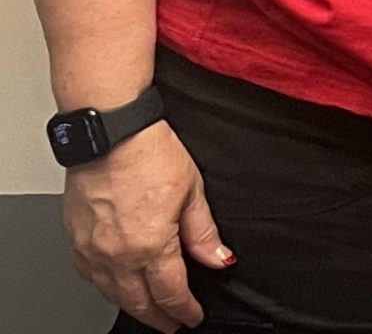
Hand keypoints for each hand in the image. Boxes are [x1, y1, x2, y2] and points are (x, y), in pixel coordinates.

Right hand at [63, 122, 228, 331]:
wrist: (110, 134)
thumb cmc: (149, 155)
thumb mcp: (192, 192)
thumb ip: (203, 233)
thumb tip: (219, 259)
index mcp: (150, 245)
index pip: (170, 292)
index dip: (184, 309)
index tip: (192, 316)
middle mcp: (117, 255)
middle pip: (138, 302)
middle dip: (158, 317)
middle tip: (172, 323)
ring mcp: (92, 250)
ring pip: (111, 294)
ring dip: (131, 305)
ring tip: (148, 309)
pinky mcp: (76, 239)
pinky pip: (89, 276)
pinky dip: (105, 287)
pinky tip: (115, 285)